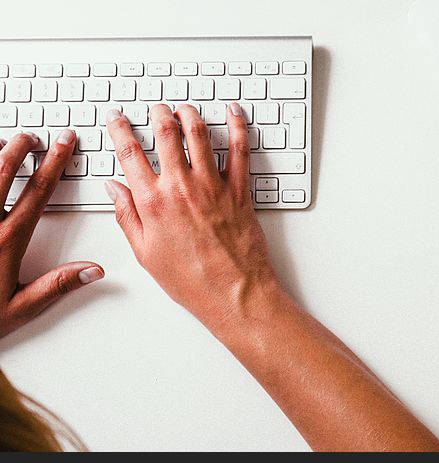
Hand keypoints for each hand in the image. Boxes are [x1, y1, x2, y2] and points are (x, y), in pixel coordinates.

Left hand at [0, 131, 103, 338]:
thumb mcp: (18, 307)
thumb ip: (57, 285)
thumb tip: (94, 270)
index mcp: (6, 240)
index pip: (38, 191)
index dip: (54, 163)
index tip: (64, 144)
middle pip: (3, 169)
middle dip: (20, 147)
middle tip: (31, 136)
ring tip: (2, 142)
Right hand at [105, 103, 278, 331]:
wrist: (235, 293)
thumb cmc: (192, 280)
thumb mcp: (145, 253)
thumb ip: (127, 216)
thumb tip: (113, 188)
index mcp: (153, 202)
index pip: (129, 152)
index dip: (119, 129)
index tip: (116, 118)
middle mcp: (182, 187)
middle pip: (166, 134)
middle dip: (158, 114)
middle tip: (155, 109)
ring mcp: (213, 186)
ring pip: (199, 134)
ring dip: (190, 114)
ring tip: (184, 109)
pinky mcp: (240, 190)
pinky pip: (240, 150)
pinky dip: (238, 126)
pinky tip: (234, 113)